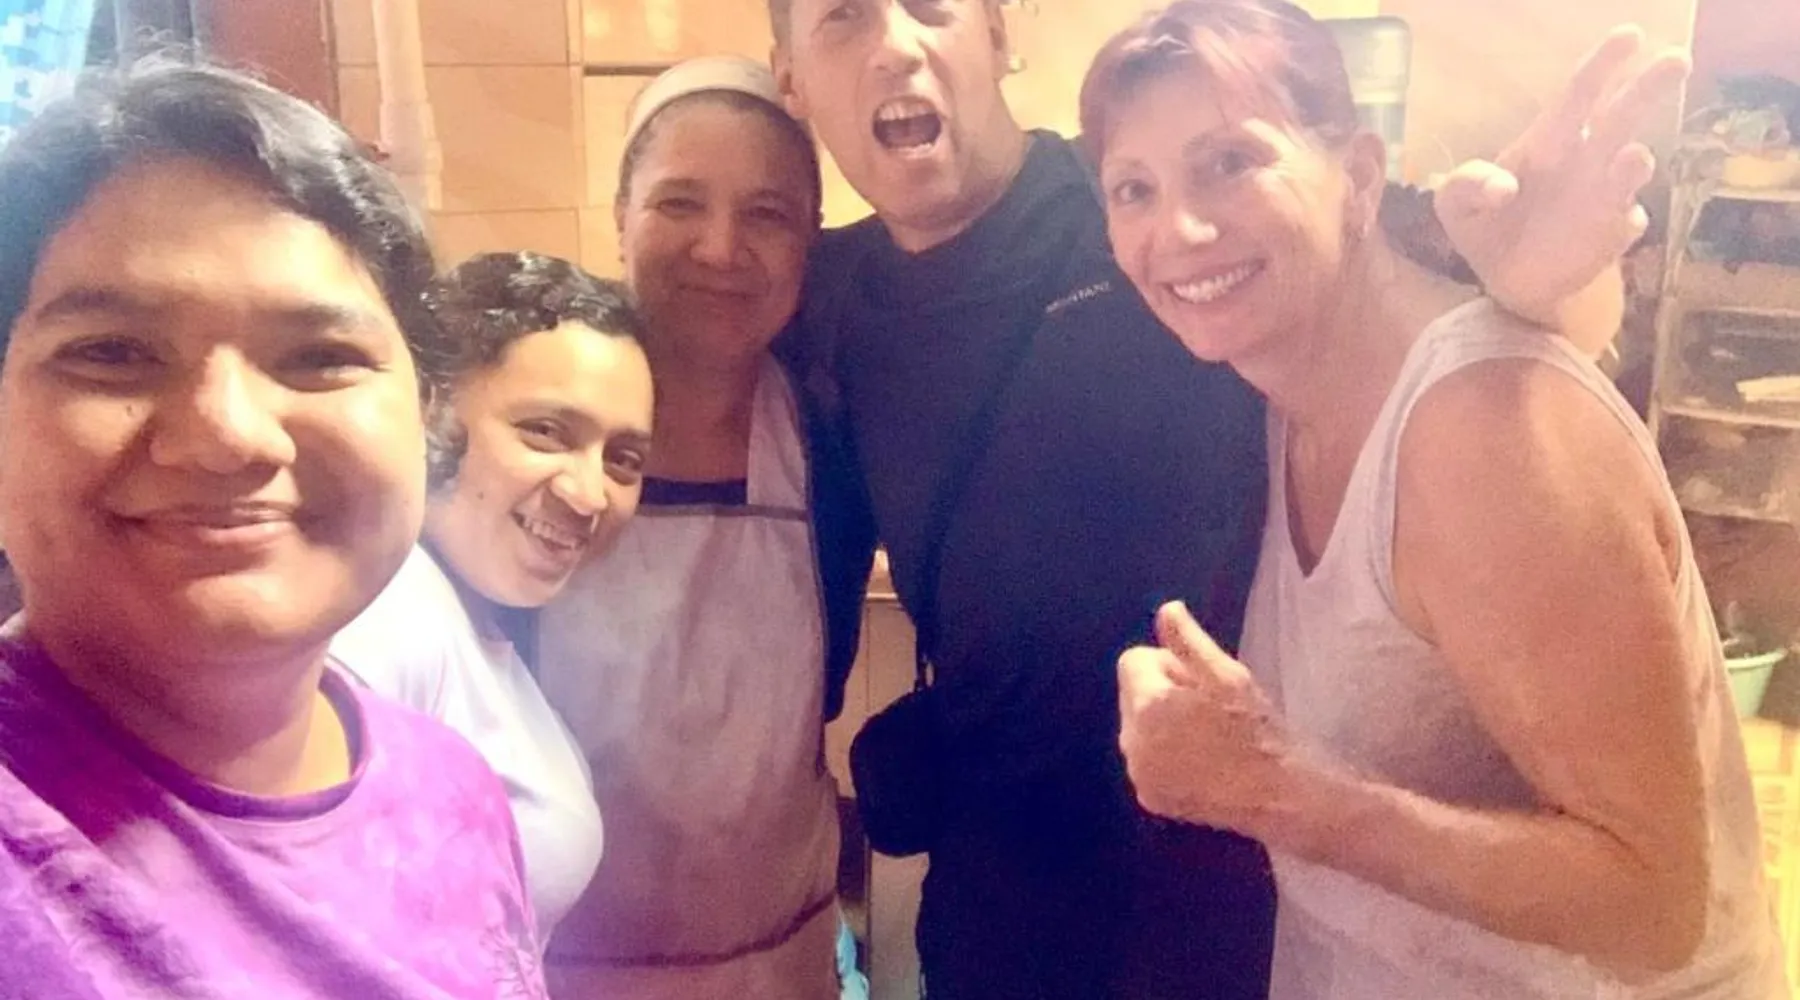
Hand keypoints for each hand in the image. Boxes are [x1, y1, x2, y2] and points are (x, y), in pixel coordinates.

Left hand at [1117, 601, 1292, 832]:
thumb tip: (1166, 610)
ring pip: (1137, 728)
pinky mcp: (1150, 798)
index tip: (1201, 682)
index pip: (1133, 660)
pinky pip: (1145, 760)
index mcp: (1147, 706)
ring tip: (1207, 736)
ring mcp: (1138, 773)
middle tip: (1207, 709)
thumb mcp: (1227, 676)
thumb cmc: (1256, 729)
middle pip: (1133, 694)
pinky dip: (1164, 756)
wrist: (1278, 795)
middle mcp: (1131, 741)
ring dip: (1161, 724)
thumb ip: (1188, 642)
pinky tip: (1201, 763)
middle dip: (1161, 693)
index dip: (1167, 663)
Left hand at [1434, 27, 1690, 323]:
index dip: (1602, 65)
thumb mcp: (1455, 205)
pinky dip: (1624, 223)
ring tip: (1632, 158)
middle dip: (1649, 88)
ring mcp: (1604, 196)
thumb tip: (1503, 187)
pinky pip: (1628, 222)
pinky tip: (1618, 227)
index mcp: (1547, 141)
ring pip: (1632, 169)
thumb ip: (1466, 184)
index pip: (1578, 95)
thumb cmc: (1485, 227)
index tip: (1629, 37)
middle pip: (1622, 116)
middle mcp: (1585, 161)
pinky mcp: (1612, 235)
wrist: (1504, 282)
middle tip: (1677, 60)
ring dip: (1634, 165)